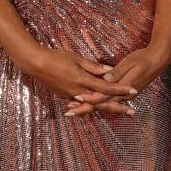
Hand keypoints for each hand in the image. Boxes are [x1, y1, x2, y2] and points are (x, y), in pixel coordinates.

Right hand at [21, 48, 137, 107]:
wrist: (36, 65)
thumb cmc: (57, 57)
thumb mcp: (77, 58)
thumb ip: (94, 67)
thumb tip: (110, 71)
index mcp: (83, 81)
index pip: (107, 88)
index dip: (121, 90)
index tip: (134, 91)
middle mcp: (79, 92)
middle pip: (103, 103)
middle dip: (119, 108)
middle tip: (133, 112)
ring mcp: (72, 96)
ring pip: (94, 106)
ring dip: (108, 108)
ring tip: (121, 111)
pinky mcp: (66, 97)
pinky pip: (84, 104)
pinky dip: (94, 106)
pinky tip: (101, 107)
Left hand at [66, 45, 170, 116]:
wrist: (158, 61)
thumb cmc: (143, 59)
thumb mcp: (130, 62)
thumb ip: (117, 72)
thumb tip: (105, 78)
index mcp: (123, 87)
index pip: (102, 97)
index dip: (88, 99)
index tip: (75, 99)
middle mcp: (123, 96)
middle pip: (100, 105)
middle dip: (84, 109)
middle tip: (68, 113)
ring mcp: (124, 96)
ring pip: (103, 105)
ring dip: (88, 108)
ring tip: (72, 109)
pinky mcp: (124, 94)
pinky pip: (107, 102)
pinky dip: (96, 104)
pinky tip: (86, 103)